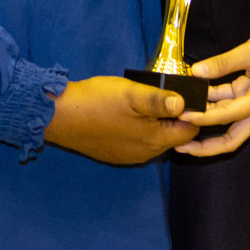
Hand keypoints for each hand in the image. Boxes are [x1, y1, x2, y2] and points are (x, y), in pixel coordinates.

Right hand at [43, 76, 198, 164]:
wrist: (58, 116)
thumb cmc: (97, 102)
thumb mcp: (131, 94)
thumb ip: (159, 100)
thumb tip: (185, 104)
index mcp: (154, 140)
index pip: (189, 131)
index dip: (191, 113)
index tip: (184, 94)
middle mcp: (145, 153)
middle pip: (172, 136)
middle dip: (173, 117)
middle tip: (163, 93)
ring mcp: (128, 156)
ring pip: (154, 139)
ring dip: (154, 122)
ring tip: (144, 101)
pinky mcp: (114, 154)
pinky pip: (136, 142)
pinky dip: (138, 129)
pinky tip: (126, 113)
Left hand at [175, 23, 249, 156]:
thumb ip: (223, 62)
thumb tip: (197, 71)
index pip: (229, 116)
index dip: (206, 118)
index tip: (186, 116)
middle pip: (231, 139)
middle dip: (207, 146)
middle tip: (182, 147)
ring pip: (226, 122)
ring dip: (205, 122)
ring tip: (180, 121)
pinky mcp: (246, 96)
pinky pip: (225, 104)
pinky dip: (209, 103)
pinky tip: (192, 99)